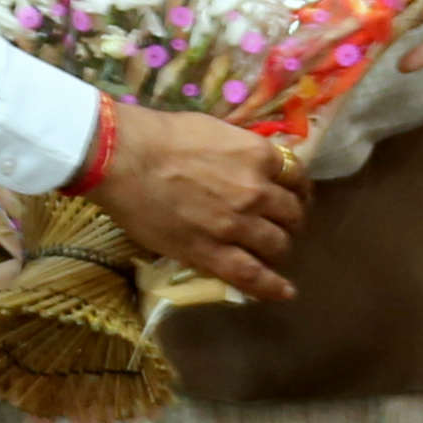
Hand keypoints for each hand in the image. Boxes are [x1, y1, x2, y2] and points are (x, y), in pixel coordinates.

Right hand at [99, 107, 309, 302]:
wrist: (125, 158)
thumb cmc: (161, 136)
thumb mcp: (214, 130)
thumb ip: (239, 151)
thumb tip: (247, 161)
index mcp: (258, 155)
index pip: (296, 176)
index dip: (298, 190)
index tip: (294, 196)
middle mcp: (255, 191)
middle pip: (291, 214)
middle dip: (290, 221)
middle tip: (282, 226)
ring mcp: (236, 225)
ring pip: (277, 245)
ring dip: (279, 249)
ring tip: (274, 252)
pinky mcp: (211, 252)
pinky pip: (251, 275)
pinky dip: (272, 286)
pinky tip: (285, 292)